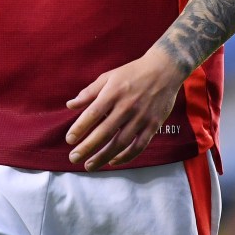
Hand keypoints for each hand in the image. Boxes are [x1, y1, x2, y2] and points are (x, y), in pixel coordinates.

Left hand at [65, 46, 183, 171]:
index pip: (93, 114)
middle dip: (87, 147)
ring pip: (120, 143)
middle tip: (73, 158)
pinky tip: (113, 161)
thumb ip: (89, 92)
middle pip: (104, 132)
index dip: (80, 128)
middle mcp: (127, 106)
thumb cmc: (132, 73)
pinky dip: (125, 156)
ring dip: (103, 156)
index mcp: (113, 92)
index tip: (69, 140)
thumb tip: (70, 105)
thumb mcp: (109, 76)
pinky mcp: (153, 125)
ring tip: (89, 165)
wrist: (164, 69)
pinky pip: (138, 146)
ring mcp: (141, 117)